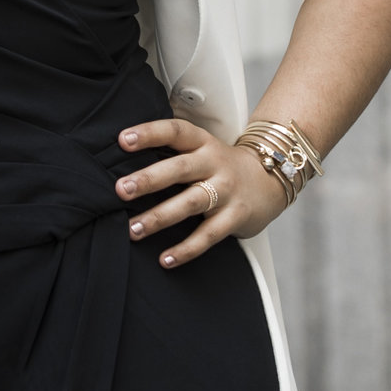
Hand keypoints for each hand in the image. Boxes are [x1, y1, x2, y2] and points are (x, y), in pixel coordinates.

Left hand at [116, 115, 288, 265]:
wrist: (270, 179)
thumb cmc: (221, 167)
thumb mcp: (202, 149)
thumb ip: (172, 154)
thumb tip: (123, 168)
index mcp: (202, 143)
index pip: (175, 131)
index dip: (150, 133)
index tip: (122, 140)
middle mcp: (214, 163)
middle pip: (180, 168)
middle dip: (149, 179)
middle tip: (121, 189)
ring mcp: (226, 191)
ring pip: (191, 203)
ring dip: (160, 217)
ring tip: (133, 229)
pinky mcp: (235, 217)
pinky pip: (208, 235)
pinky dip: (187, 249)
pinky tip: (165, 259)